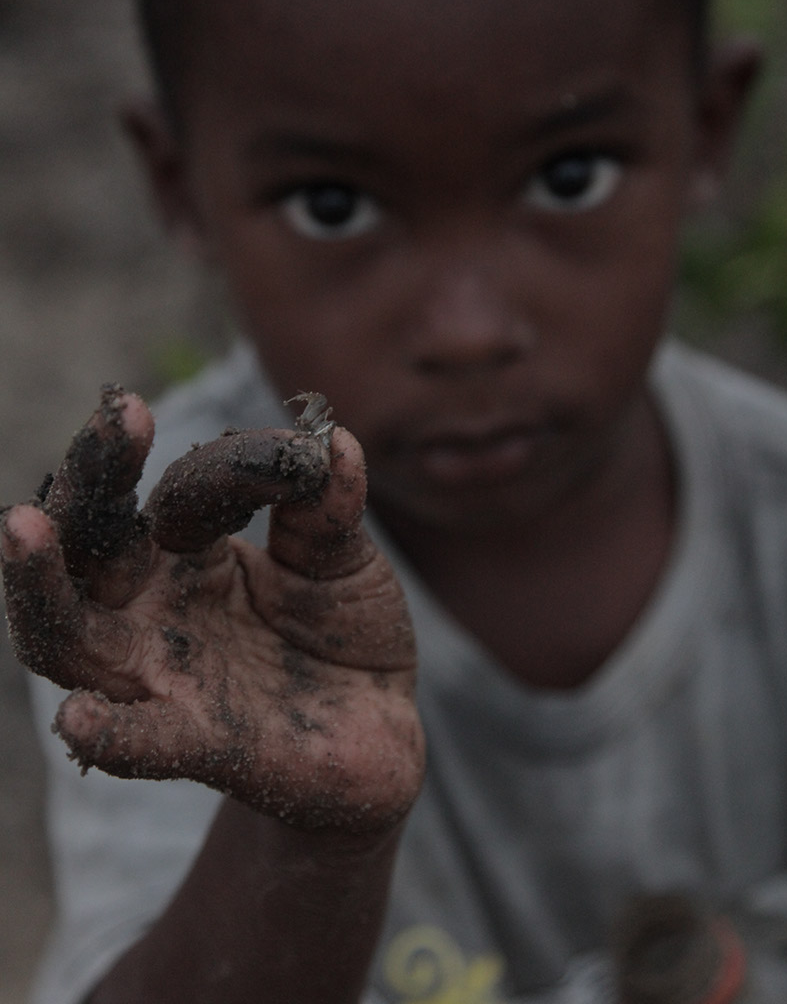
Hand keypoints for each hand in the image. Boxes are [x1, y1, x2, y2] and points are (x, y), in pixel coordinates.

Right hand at [1, 388, 423, 832]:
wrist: (378, 727)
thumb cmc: (340, 631)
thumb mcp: (344, 560)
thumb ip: (330, 510)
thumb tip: (338, 442)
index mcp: (184, 553)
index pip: (179, 494)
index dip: (228, 467)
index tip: (296, 454)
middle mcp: (152, 610)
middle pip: (88, 546)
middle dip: (89, 480)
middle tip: (117, 418)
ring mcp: (165, 677)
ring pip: (70, 637)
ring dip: (41, 585)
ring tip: (24, 522)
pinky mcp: (201, 742)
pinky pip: (139, 740)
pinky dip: (108, 732)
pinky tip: (78, 717)